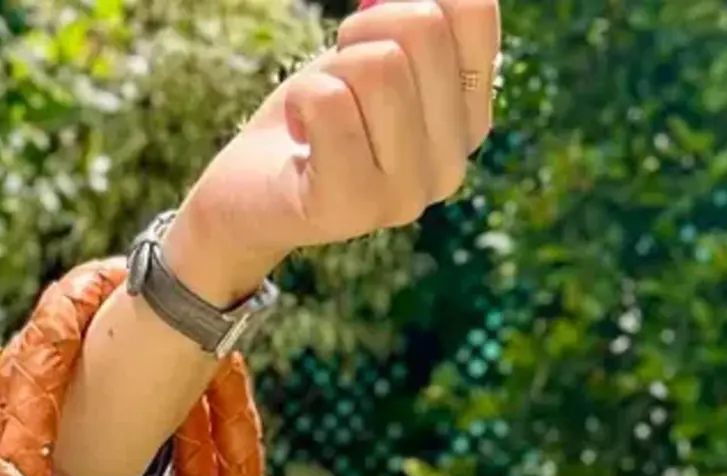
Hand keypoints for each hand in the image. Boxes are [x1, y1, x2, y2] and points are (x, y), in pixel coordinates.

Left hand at [163, 0, 500, 304]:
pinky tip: (299, 131)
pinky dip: (301, 98)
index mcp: (469, 122)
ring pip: (379, 65)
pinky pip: (329, 102)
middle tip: (339, 75)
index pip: (474, 10)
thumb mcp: (378, 54)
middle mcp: (450, 166)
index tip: (374, 35)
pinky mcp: (351, 205)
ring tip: (319, 112)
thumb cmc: (318, 114)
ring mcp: (405, 195)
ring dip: (331, 71)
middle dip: (364, 32)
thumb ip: (419, 20)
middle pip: (424, 29)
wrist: (252, 195)